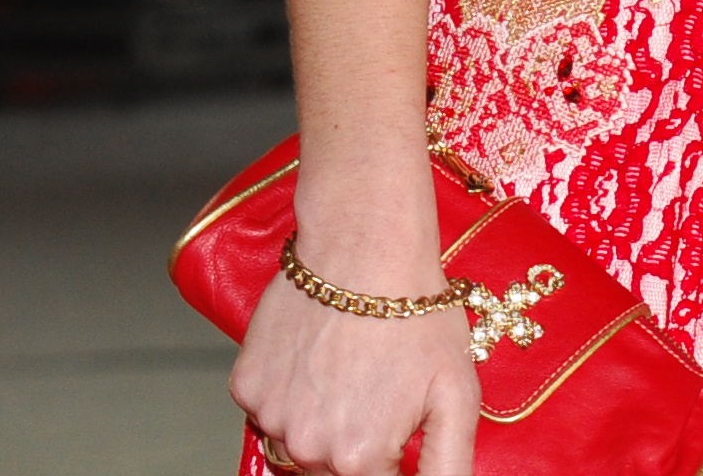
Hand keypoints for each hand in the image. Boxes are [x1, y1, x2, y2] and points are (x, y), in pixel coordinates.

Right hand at [228, 271, 479, 475]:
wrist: (364, 248)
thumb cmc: (416, 314)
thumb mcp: (457, 394)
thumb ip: (449, 466)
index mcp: (360, 459)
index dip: (391, 459)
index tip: (395, 426)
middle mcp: (307, 448)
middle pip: (330, 471)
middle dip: (357, 441)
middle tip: (377, 387)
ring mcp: (270, 417)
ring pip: (295, 443)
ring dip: (319, 421)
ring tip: (349, 368)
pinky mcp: (245, 386)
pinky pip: (267, 408)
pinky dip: (288, 392)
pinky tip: (316, 356)